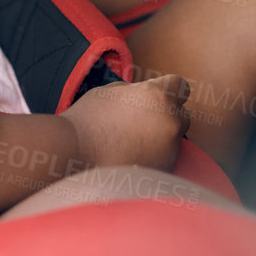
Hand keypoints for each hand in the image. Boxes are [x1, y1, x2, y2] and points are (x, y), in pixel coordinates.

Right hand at [62, 73, 190, 171]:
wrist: (73, 155)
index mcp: (158, 97)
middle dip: (166, 116)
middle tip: (139, 122)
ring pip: (173, 139)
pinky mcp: (165, 170)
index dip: (168, 89)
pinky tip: (129, 157)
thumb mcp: (111, 91)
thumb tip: (148, 97)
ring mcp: (170, 149)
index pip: (180, 85)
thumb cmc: (88, 119)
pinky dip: (153, 157)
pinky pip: (165, 159)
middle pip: (181, 115)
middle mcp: (171, 122)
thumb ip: (137, 92)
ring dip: (159, 138)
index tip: (156, 97)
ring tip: (128, 142)